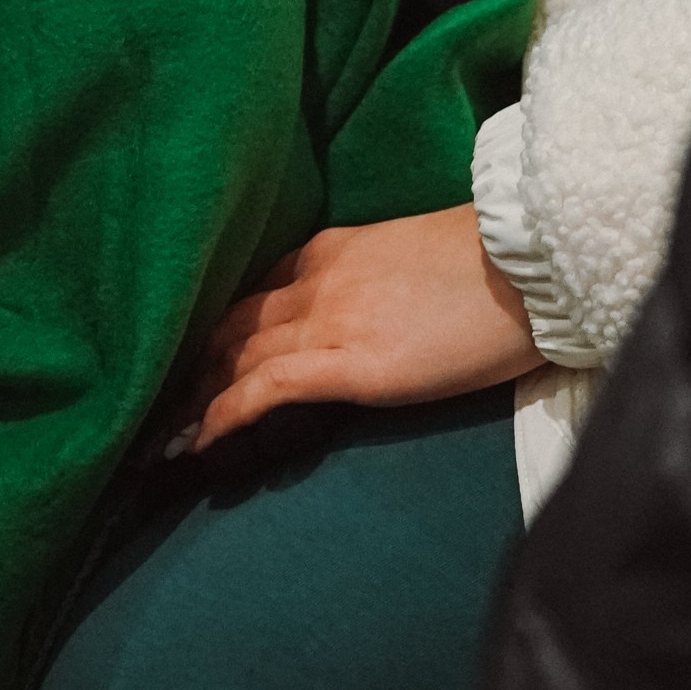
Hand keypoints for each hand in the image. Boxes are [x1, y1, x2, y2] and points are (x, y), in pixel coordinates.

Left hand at [181, 205, 543, 451]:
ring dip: (195, 397)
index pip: (256, 292)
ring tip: (163, 437)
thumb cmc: (493, 265)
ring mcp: (329, 319)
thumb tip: (364, 321)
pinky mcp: (350, 363)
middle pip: (233, 324)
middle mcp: (316, 278)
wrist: (529, 260)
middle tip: (161, 406)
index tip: (195, 362)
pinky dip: (224, 414)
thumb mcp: (414, 262)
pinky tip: (198, 441)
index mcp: (334, 249)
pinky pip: (266, 388)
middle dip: (193, 366)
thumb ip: (373, 285)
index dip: (221, 331)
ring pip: (237, 357)